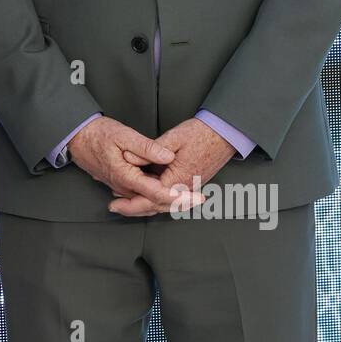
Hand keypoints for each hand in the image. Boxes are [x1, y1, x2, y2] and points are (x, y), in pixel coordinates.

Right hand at [67, 116, 203, 212]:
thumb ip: (146, 147)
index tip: (197, 197)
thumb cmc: (98, 134)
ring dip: (169, 203)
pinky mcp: (120, 185)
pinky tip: (169, 195)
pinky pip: (140, 198)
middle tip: (200, 200)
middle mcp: (123, 187)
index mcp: (126, 177)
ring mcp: (120, 188)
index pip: (158, 194)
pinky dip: (157, 199)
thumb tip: (167, 156)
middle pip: (155, 204)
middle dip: (179, 204)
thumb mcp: (123, 134)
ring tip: (190, 200)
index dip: (180, 197)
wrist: (76, 138)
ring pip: (147, 203)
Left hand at [109, 117, 235, 216]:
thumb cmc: (201, 133)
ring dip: (144, 206)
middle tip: (115, 207)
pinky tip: (146, 195)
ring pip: (164, 205)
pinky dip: (157, 200)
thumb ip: (150, 151)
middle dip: (134, 208)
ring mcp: (190, 188)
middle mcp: (186, 188)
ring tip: (126, 203)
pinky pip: (172, 198)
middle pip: (156, 206)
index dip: (131, 201)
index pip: (151, 197)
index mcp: (179, 179)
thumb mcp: (173, 137)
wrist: (225, 133)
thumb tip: (130, 158)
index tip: (115, 201)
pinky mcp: (192, 184)